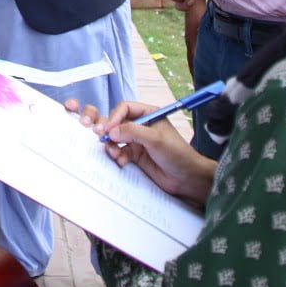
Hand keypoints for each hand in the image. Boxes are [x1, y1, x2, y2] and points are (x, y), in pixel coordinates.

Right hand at [67, 98, 215, 207]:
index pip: (125, 108)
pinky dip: (117, 156)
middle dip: (107, 129)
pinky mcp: (135, 155)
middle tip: (99, 136)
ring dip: (111, 145)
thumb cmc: (177, 154)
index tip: (108, 128)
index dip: (114, 116)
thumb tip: (111, 131)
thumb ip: (133, 131)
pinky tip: (121, 161)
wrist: (186, 178)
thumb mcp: (155, 139)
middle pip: (116, 122)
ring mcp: (137, 141)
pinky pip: (119, 152)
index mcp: (149, 114)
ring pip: (115, 138)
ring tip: (113, 153)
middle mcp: (141, 125)